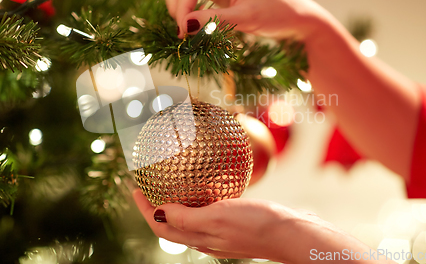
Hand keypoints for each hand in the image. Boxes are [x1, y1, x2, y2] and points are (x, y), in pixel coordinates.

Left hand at [133, 189, 383, 262]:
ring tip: (169, 185)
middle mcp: (206, 239)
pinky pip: (205, 215)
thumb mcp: (218, 217)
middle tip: (147, 186)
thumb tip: (158, 213)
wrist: (290, 232)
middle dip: (154, 207)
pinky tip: (203, 188)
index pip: (161, 227)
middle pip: (171, 225)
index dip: (145, 210)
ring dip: (173, 205)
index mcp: (200, 237)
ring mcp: (220, 234)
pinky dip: (195, 203)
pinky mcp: (233, 226)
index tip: (135, 189)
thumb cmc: (257, 224)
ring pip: (187, 221)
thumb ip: (188, 217)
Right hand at [164, 0, 327, 39]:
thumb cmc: (277, 14)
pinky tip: (189, 21)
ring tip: (185, 27)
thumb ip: (214, 21)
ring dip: (177, 2)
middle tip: (182, 32)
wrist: (294, 14)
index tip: (183, 33)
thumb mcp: (246, 19)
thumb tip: (184, 26)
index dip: (183, 8)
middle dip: (176, 4)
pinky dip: (184, 2)